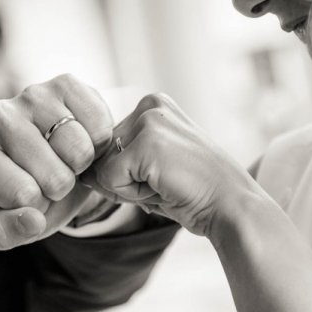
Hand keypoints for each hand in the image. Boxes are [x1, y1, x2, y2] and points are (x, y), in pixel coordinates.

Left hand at [0, 74, 114, 249]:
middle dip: (61, 187)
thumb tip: (33, 219)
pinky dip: (100, 142)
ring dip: (82, 165)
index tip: (31, 196)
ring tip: (67, 160)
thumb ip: (8, 232)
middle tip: (52, 177)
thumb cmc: (26, 196)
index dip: (38, 207)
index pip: (23, 196)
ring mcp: (31, 95)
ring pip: (78, 150)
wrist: (54, 163)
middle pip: (54, 175)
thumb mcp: (9, 226)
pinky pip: (99, 125)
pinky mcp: (64, 83)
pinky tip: (83, 140)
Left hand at [82, 93, 263, 236]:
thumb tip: (79, 172)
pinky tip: (165, 188)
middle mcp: (150, 105)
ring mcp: (150, 121)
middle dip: (125, 180)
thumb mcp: (149, 170)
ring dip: (128, 188)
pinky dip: (132, 195)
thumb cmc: (193, 193)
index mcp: (154, 105)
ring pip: (103, 168)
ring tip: (166, 185)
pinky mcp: (147, 143)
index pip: (107, 145)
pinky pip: (109, 180)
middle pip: (101, 154)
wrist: (231, 207)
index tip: (165, 175)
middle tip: (166, 182)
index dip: (127, 173)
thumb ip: (115, 164)